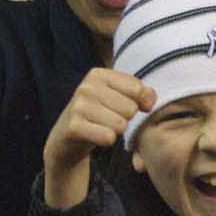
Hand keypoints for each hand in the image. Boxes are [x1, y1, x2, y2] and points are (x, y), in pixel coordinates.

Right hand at [42, 69, 154, 209]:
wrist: (66, 137)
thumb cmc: (100, 114)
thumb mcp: (120, 97)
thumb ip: (142, 93)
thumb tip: (148, 102)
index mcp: (99, 74)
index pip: (138, 89)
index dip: (137, 103)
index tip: (120, 106)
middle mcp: (86, 86)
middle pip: (131, 109)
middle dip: (124, 118)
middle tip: (106, 118)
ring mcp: (78, 106)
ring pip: (121, 124)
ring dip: (115, 131)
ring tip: (100, 126)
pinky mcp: (74, 127)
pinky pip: (109, 137)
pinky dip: (106, 141)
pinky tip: (94, 136)